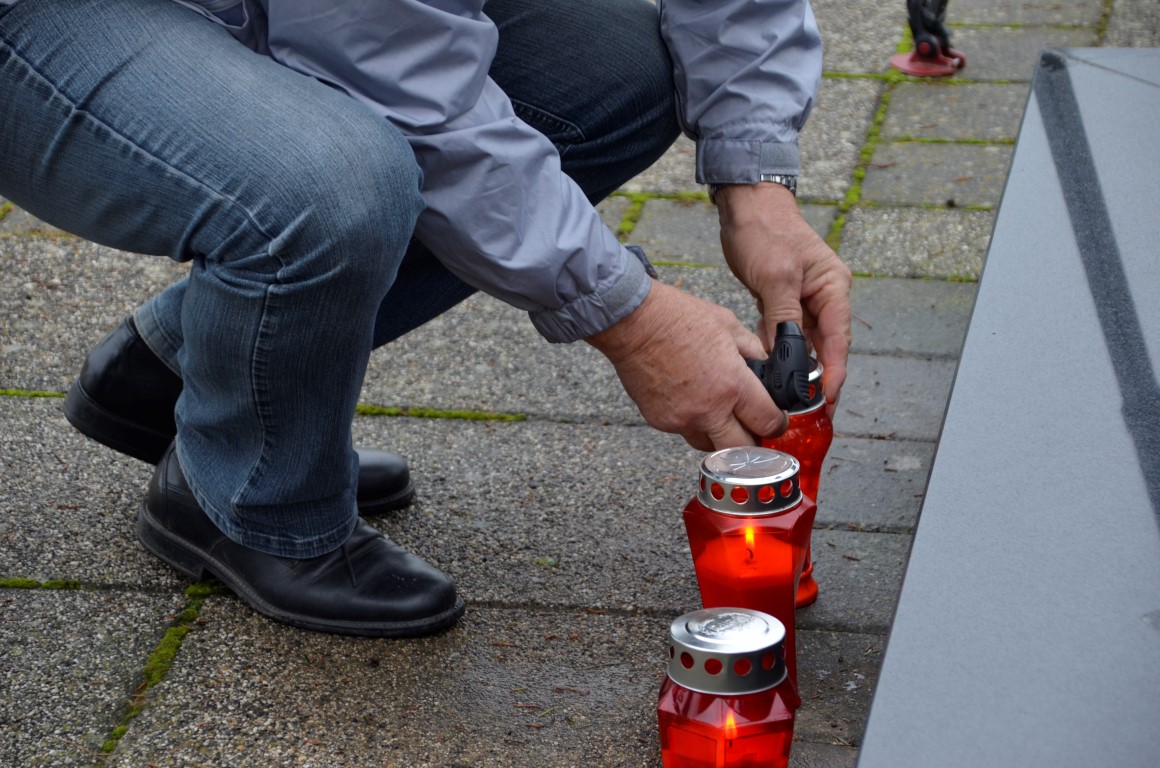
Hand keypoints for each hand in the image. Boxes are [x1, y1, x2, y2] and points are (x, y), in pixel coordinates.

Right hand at [586, 281, 786, 451]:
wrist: (634, 322)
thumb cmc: (678, 318)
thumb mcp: (729, 325)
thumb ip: (753, 351)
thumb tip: (767, 367)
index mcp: (733, 385)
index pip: (767, 423)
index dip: (776, 425)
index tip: (774, 421)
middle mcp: (709, 409)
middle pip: (741, 451)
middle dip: (752, 443)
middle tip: (752, 429)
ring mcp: (682, 419)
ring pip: (711, 447)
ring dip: (720, 437)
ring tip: (720, 416)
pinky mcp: (659, 421)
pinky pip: (685, 432)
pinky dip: (693, 423)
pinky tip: (690, 401)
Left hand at [715, 182, 851, 415]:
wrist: (747, 205)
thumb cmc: (766, 232)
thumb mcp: (776, 277)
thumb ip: (784, 319)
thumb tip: (786, 357)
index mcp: (833, 288)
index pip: (839, 340)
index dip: (834, 373)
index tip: (827, 400)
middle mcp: (825, 296)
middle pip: (826, 347)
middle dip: (817, 378)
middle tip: (808, 410)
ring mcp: (804, 300)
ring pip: (805, 343)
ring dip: (797, 368)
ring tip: (789, 399)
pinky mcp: (784, 301)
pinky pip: (786, 334)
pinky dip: (779, 351)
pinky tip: (769, 371)